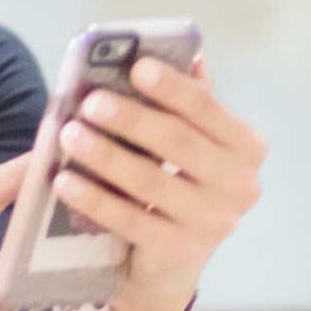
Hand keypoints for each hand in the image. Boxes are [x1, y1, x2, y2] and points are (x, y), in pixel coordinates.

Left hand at [53, 54, 264, 310]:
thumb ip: (187, 102)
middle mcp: (241, 185)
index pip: (207, 107)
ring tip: (68, 134)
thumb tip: (189, 52)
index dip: (172, 87)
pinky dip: (94, 198)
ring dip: (105, 155)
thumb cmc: (177, 181)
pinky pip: (130, 219)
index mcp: (246, 146)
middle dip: (131, 119)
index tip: (136, 67)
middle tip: (88, 102)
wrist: (171, 258)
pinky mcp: (180, 250)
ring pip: (151, 181)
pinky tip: (64, 180)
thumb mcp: (188, 143)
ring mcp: (214, 222)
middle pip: (178, 142)